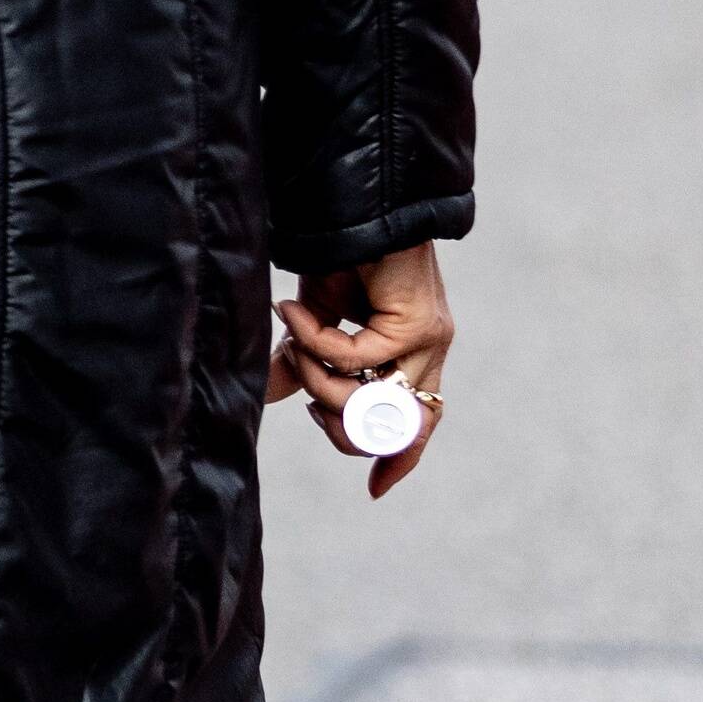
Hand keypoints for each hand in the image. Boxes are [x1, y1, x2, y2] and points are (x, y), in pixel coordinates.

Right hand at [269, 240, 452, 500]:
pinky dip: (316, 342)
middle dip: (339, 425)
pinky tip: (293, 312)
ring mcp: (428, 342)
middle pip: (393, 428)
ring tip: (292, 344)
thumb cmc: (340, 259)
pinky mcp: (417, 324)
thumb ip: (305, 360)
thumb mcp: (316, 321)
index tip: (375, 489)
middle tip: (305, 395)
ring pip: (371, 400)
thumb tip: (274, 395)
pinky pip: (355, 358)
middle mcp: (428, 354)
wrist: (355, 211)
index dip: (398, 459)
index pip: (417, 426)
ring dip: (319, 379)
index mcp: (412, 358)